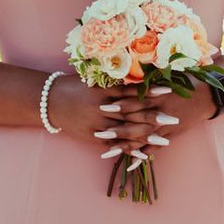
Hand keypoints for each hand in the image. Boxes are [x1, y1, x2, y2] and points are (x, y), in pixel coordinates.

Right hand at [52, 77, 189, 161]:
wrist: (49, 101)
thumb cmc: (76, 85)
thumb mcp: (95, 78)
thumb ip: (116, 78)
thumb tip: (141, 69)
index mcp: (103, 91)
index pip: (130, 91)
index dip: (149, 91)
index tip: (169, 91)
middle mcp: (100, 108)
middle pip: (131, 113)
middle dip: (153, 117)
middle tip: (174, 119)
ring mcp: (96, 124)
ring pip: (124, 132)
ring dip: (145, 137)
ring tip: (165, 140)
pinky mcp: (93, 136)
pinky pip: (114, 145)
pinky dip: (130, 150)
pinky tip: (145, 154)